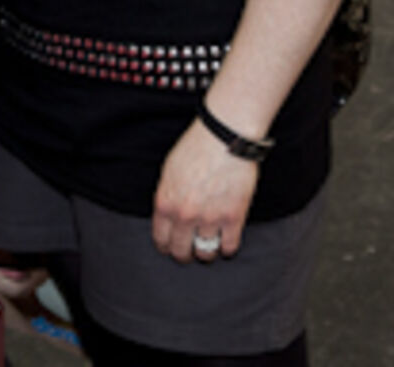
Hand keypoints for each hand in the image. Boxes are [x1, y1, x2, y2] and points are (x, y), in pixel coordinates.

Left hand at [151, 116, 258, 263]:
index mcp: (165, 202)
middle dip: (184, 254)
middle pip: (181, 250)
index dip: (166, 247)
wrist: (224, 138)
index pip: (161, 239)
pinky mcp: (233, 217)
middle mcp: (184, 214)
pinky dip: (227, 248)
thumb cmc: (195, 149)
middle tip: (190, 252)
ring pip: (205, 253)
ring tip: (209, 247)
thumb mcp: (169, 172)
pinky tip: (226, 242)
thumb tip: (168, 216)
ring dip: (207, 253)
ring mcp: (209, 218)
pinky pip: (229, 247)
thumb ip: (167, 197)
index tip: (171, 248)